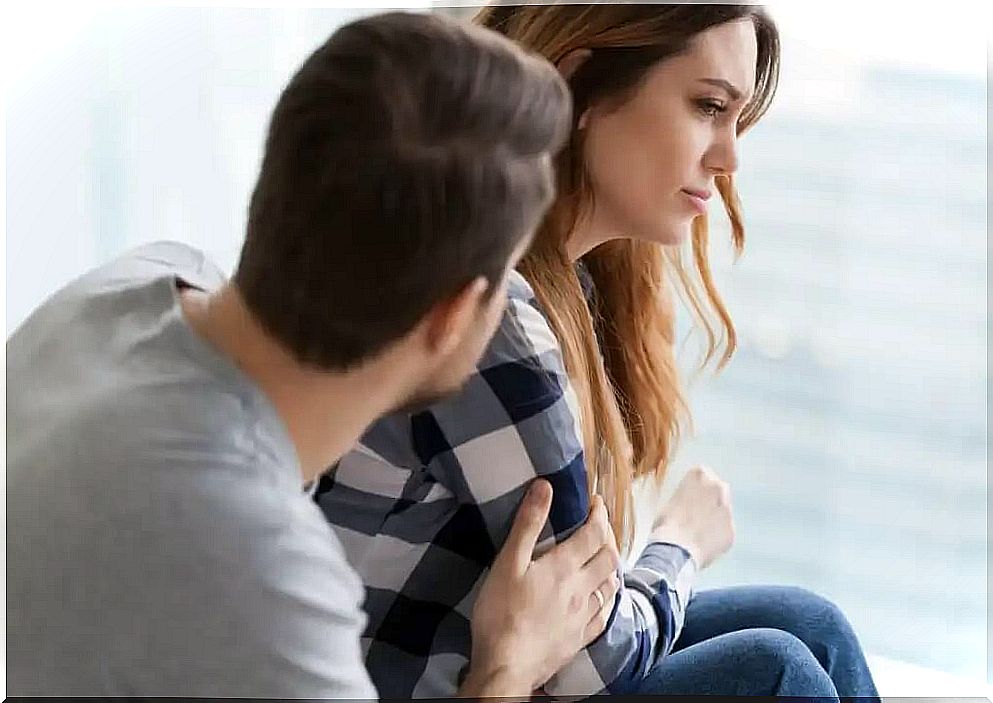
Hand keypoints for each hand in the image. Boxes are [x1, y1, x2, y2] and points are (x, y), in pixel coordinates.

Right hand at [459, 480, 620, 696]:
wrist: (507, 667)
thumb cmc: (501, 613)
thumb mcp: (508, 562)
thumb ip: (527, 524)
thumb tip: (545, 487)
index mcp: (564, 567)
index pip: (594, 533)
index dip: (598, 514)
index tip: (596, 502)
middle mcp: (581, 589)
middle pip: (608, 558)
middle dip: (607, 537)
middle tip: (598, 528)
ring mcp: (583, 616)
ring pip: (610, 586)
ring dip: (610, 568)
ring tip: (601, 559)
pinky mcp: (579, 639)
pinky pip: (604, 615)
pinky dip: (606, 600)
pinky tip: (601, 599)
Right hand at [649, 465, 734, 569]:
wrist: (674, 550)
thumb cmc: (665, 524)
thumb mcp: (670, 500)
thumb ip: (685, 496)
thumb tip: (688, 503)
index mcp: (700, 475)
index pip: (702, 474)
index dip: (694, 488)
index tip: (688, 498)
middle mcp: (718, 488)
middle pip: (717, 490)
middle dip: (709, 500)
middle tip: (695, 515)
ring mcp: (727, 510)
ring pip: (722, 512)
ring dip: (714, 519)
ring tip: (696, 533)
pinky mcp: (732, 531)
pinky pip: (724, 532)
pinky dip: (716, 537)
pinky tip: (701, 544)